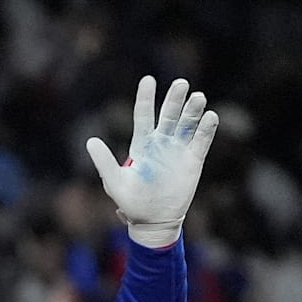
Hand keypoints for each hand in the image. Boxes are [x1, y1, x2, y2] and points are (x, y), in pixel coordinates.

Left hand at [86, 76, 217, 246]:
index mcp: (141, 144)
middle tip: (181, 84)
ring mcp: (178, 150)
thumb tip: (90, 141)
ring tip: (198, 97)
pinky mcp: (193, 161)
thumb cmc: (131, 202)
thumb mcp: (115, 182)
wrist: (153, 221)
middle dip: (175, 99)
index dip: (146, 97)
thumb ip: (104, 161)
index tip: (148, 79)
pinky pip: (201, 141)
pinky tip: (210, 116)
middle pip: (169, 114)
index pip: (144, 114)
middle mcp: (161, 142)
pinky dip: (206, 129)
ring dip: (193, 110)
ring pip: (187, 124)